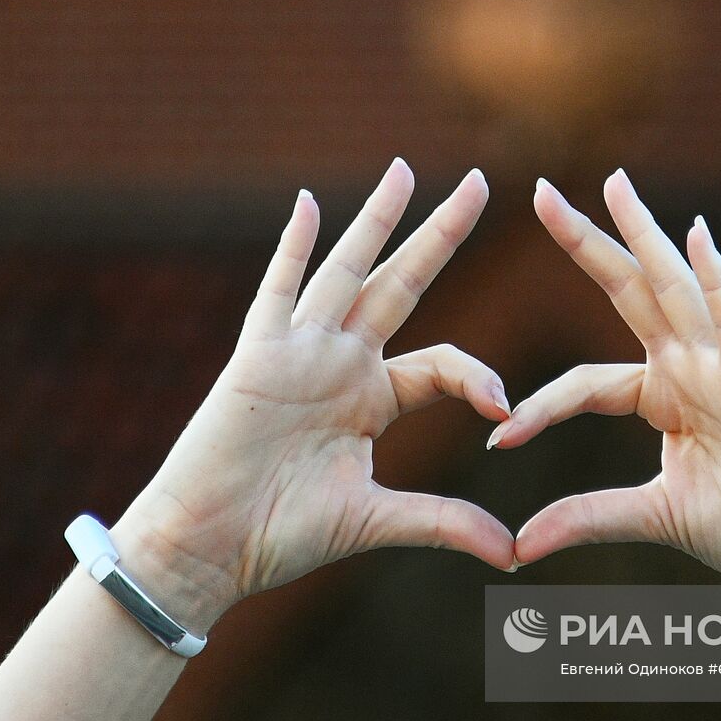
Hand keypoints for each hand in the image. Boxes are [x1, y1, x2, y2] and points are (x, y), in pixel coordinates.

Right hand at [111, 159, 514, 631]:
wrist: (208, 546)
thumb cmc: (281, 535)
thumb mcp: (377, 520)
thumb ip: (444, 522)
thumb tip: (512, 552)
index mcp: (371, 397)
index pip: (441, 363)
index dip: (478, 377)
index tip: (505, 408)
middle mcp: (341, 363)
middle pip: (403, 283)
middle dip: (442, 234)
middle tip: (481, 181)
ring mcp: (299, 353)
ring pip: (347, 271)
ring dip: (378, 220)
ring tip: (407, 169)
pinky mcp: (258, 357)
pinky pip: (278, 291)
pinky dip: (293, 248)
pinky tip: (310, 203)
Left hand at [500, 170, 720, 586]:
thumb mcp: (650, 516)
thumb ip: (586, 518)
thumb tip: (519, 546)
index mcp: (666, 395)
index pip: (586, 381)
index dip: (541, 407)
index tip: (499, 439)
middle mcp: (692, 368)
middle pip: (628, 292)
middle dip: (584, 242)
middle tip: (541, 190)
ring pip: (676, 288)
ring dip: (643, 234)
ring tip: (614, 183)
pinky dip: (716, 277)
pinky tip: (694, 233)